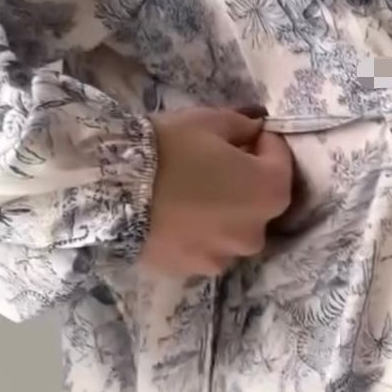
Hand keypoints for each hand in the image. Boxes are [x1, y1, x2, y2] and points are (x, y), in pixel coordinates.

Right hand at [139, 106, 293, 276]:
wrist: (111, 192)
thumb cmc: (167, 150)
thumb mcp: (208, 121)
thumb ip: (242, 124)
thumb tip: (255, 126)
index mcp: (269, 192)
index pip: (280, 160)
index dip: (264, 143)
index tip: (245, 133)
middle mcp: (256, 231)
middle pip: (259, 200)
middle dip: (247, 180)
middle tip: (216, 162)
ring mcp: (224, 256)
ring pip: (233, 228)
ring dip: (224, 211)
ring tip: (193, 193)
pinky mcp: (193, 270)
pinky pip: (207, 246)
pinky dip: (200, 233)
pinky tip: (176, 217)